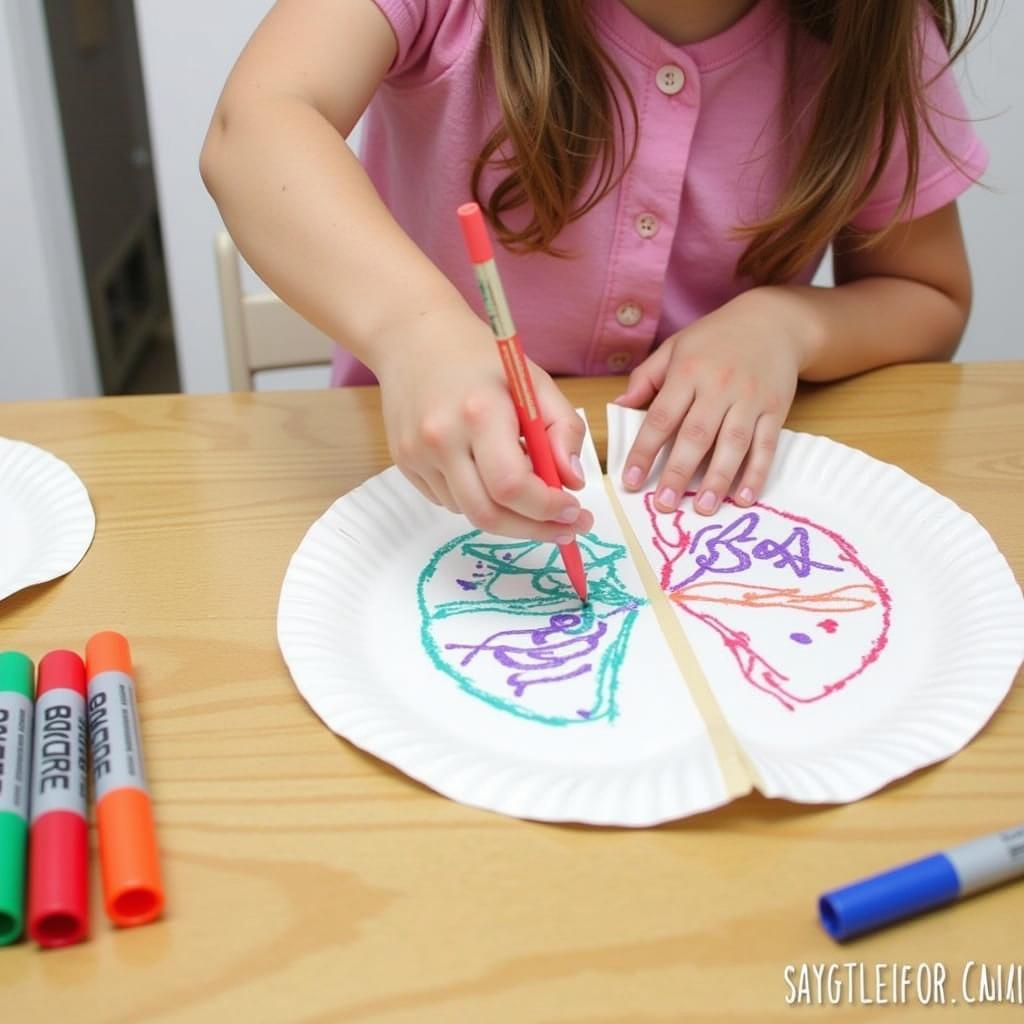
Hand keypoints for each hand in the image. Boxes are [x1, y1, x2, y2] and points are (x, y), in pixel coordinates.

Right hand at [374, 306, 593, 541]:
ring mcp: (417, 453)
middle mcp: (442, 437)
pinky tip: (484, 471)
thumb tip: (572, 481)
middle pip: (488, 514)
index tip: (573, 512)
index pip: (512, 485)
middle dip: (533, 530)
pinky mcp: (403, 462)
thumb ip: (563, 430)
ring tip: (524, 487)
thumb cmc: (480, 359)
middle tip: (564, 529)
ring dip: (505, 512)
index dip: (546, 509)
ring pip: (469, 511)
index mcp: (480, 412)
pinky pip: (447, 500)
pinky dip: (476, 499)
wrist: (412, 338)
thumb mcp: (535, 382)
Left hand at [617, 288, 808, 514]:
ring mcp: (750, 399)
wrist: (774, 321)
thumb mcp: (675, 347)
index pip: (661, 417)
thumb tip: (619, 407)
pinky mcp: (775, 410)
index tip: (630, 481)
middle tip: (663, 504)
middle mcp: (719, 386)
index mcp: (688, 371)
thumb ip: (646, 378)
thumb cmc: (716, 338)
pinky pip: (765, 446)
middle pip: (696, 436)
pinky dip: (756, 473)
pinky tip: (743, 497)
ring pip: (732, 445)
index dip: (644, 451)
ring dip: (717, 480)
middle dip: (678, 473)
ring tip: (703, 508)